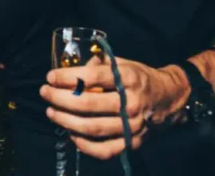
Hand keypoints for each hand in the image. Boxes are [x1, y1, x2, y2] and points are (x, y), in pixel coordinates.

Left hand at [40, 57, 189, 159]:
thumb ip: (97, 64)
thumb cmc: (139, 78)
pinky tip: (71, 134)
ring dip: (66, 121)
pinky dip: (84, 145)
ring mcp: (132, 125)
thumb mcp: (122, 63)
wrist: (170, 98)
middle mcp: (131, 102)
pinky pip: (104, 150)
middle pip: (88, 103)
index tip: (50, 77)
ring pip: (92, 128)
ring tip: (51, 112)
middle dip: (60, 98)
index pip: (92, 77)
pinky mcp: (133, 143)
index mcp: (128, 78)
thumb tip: (71, 67)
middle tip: (45, 93)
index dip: (66, 77)